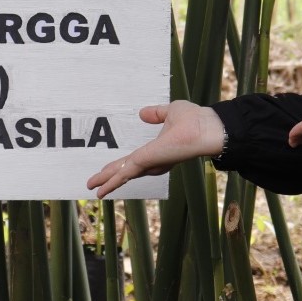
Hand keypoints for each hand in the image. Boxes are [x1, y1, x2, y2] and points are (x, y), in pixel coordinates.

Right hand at [87, 100, 225, 198]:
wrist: (208, 128)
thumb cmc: (196, 120)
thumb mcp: (171, 112)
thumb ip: (156, 114)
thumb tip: (142, 113)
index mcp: (158, 151)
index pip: (134, 161)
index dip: (120, 166)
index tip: (107, 170)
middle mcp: (154, 161)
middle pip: (126, 171)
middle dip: (109, 178)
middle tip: (93, 185)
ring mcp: (150, 163)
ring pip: (122, 174)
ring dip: (106, 181)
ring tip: (93, 187)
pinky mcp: (147, 161)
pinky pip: (125, 173)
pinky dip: (111, 181)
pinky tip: (101, 188)